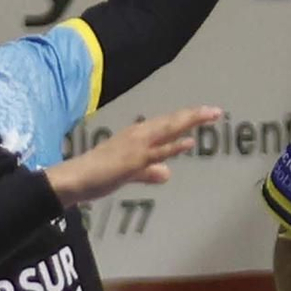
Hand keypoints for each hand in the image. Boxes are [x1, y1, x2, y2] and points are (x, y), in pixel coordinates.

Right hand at [46, 107, 221, 207]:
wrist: (75, 179)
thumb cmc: (96, 176)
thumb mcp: (129, 174)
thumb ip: (148, 173)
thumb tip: (167, 173)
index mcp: (136, 136)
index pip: (165, 126)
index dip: (184, 120)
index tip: (203, 115)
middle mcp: (137, 135)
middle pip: (170, 121)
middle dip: (193, 115)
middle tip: (216, 111)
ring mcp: (136, 145)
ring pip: (167, 129)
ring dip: (189, 121)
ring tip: (210, 115)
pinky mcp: (133, 159)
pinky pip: (157, 151)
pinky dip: (173, 146)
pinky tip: (189, 142)